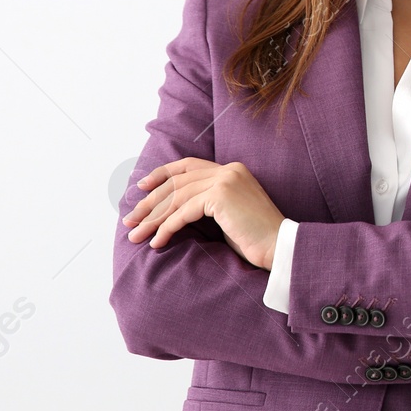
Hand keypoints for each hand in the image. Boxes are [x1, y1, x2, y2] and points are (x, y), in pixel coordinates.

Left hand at [122, 158, 285, 269]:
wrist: (279, 245)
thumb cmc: (255, 236)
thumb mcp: (228, 213)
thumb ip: (207, 203)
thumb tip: (174, 210)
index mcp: (232, 169)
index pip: (188, 165)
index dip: (161, 174)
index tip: (141, 187)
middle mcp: (228, 170)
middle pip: (177, 182)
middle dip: (149, 202)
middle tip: (130, 220)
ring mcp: (225, 180)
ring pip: (177, 197)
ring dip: (152, 219)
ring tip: (136, 236)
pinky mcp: (221, 196)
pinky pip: (183, 211)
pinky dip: (167, 228)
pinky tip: (158, 242)